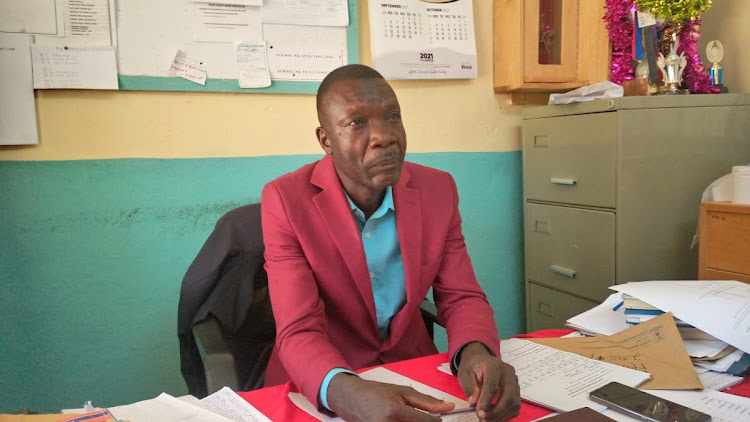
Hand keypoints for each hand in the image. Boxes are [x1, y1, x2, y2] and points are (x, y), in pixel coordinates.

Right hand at [327, 373, 455, 421]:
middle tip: (416, 417)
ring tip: (405, 417)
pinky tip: (400, 421)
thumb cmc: (376, 392)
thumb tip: (449, 407)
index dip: (435, 421)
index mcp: (395, 412)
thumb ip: (427, 402)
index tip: (436, 419)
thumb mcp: (402, 392)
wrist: (350, 398)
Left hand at [457, 342, 520, 421]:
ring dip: (500, 415)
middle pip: (508, 396)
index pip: (492, 385)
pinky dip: (505, 415)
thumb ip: (470, 387)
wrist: (481, 361)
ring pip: (514, 403)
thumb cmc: (472, 367)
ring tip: (486, 420)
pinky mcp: (517, 391)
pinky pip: (515, 407)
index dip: (486, 401)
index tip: (479, 413)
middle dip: (496, 412)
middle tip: (483, 419)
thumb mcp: (465, 374)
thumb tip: (473, 403)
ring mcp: (515, 382)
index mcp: (494, 365)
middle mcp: (508, 373)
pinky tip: (494, 416)